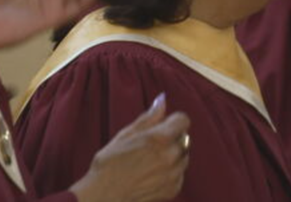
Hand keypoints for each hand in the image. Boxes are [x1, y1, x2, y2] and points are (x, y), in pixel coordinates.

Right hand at [71, 94, 189, 201]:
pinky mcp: (174, 188)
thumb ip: (149, 117)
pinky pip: (180, 173)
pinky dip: (171, 170)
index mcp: (159, 139)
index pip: (183, 120)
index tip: (163, 124)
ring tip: (151, 159)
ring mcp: (174, 174)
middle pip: (184, 138)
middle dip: (171, 137)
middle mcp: (171, 156)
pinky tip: (152, 172)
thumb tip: (163, 99)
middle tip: (150, 144)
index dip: (173, 120)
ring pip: (183, 155)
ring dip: (173, 154)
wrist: (106, 194)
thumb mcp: (126, 134)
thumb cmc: (111, 162)